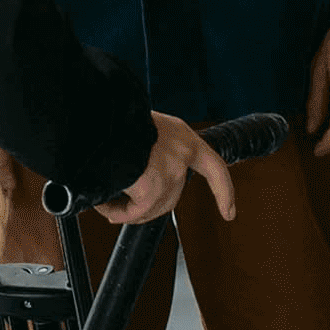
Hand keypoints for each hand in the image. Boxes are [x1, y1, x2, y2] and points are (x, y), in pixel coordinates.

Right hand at [97, 113, 236, 226]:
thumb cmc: (113, 117)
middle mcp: (181, 153)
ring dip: (128, 210)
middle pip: (172, 195)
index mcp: (182, 135)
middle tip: (121, 210)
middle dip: (147, 207)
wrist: (100, 117)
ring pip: (152, 207)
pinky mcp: (153, 188)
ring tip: (106, 203)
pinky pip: (135, 211)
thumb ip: (147, 148)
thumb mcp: (140, 126)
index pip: (214, 167)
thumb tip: (132, 175)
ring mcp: (170, 172)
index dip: (223, 191)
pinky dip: (117, 211)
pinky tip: (104, 204)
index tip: (229, 212)